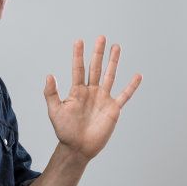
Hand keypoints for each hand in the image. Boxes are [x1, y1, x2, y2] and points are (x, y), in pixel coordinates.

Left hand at [43, 36, 142, 161]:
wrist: (78, 147)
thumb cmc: (64, 130)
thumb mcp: (54, 111)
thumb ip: (51, 93)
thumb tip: (49, 75)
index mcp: (76, 90)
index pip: (78, 68)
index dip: (78, 55)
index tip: (79, 41)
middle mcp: (91, 91)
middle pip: (95, 68)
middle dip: (98, 53)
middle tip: (101, 37)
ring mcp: (103, 99)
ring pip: (110, 76)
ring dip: (113, 62)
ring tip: (116, 47)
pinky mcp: (113, 109)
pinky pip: (124, 95)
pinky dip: (131, 86)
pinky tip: (137, 75)